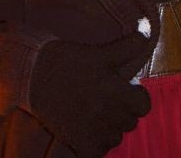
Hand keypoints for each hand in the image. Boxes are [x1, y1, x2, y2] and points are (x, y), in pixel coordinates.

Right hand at [29, 31, 150, 156]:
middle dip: (123, 108)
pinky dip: (97, 139)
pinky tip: (86, 123)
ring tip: (95, 108)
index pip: (144, 105)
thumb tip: (146, 34)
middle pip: (131, 120)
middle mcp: (108, 115)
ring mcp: (94, 133)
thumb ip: (127, 48)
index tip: (126, 88)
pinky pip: (100, 148)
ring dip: (111, 125)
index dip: (137, 96)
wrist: (34, 75)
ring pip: (116, 136)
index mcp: (116, 92)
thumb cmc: (68, 61)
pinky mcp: (80, 144)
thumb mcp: (100, 53)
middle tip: (107, 95)